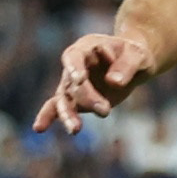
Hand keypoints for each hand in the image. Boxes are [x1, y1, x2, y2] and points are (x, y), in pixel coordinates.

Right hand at [36, 30, 159, 133]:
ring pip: (64, 99)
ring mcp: (73, 83)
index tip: (80, 79)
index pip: (74, 56)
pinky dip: (49, 116)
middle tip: (105, 110)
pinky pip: (58, 107)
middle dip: (86, 98)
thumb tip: (114, 82)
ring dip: (68, 114)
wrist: (134, 64)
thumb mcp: (138, 56)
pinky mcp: (76, 99)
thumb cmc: (135, 55)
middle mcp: (75, 66)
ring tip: (75, 130)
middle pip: (72, 83)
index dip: (74, 67)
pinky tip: (38, 128)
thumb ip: (127, 67)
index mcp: (87, 47)